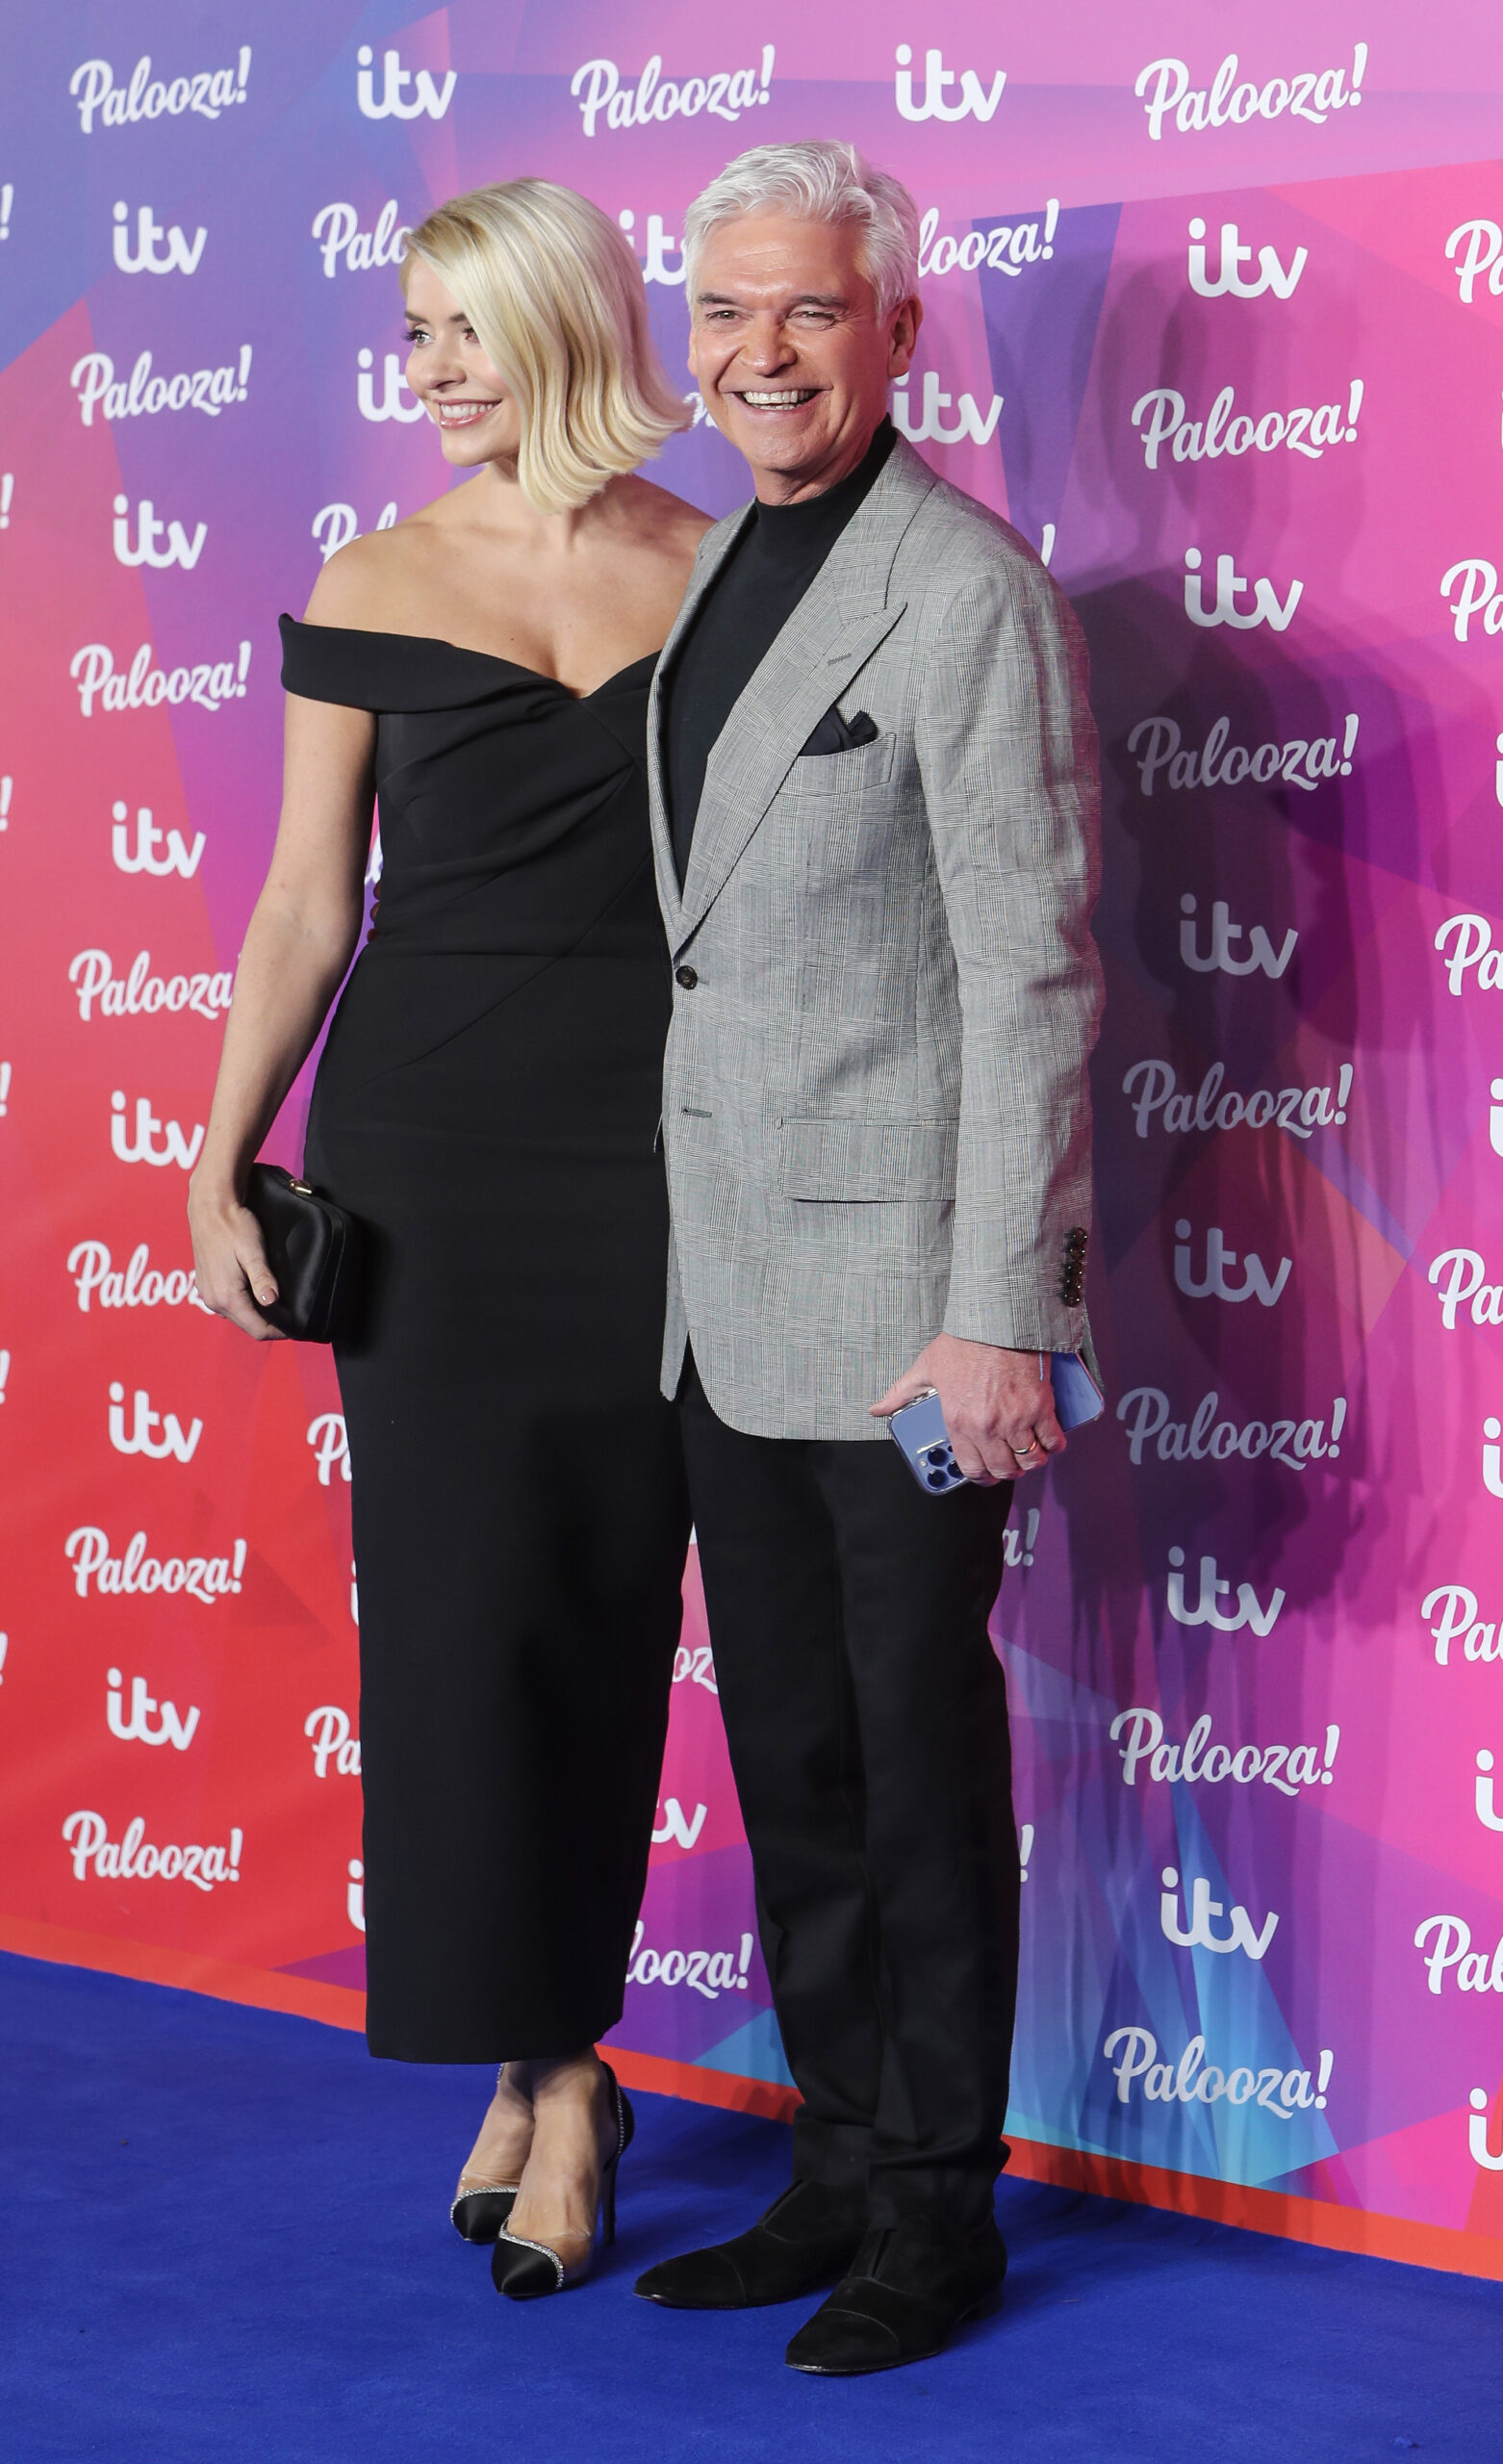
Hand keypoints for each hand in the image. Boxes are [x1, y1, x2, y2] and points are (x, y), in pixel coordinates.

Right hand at [187, 1180, 285, 1341]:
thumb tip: (272, 1302)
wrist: (209, 1207)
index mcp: (226, 1296)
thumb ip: (262, 1278)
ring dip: (257, 1315)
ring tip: (279, 1305)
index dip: (279, 1332)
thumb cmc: (232, 1225)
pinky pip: (229, 1304)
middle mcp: (213, 1300)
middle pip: (247, 1325)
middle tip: (293, 1317)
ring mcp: (207, 1293)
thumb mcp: (252, 1251)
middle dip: (270, 1325)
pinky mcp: (206, 1284)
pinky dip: (245, 1305)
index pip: (257, 1329)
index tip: (297, 1327)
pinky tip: (259, 1293)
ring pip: (238, 1316)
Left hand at [870, 1333, 1064, 1483]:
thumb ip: (901, 1394)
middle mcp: (987, 1426)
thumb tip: (877, 1409)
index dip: (980, 1478)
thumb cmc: (964, 1342)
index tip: (986, 1476)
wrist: (997, 1320)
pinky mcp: (1041, 1407)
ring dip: (1031, 1461)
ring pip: (1030, 1460)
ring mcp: (1016, 1419)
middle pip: (1004, 1469)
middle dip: (1007, 1472)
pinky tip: (1049, 1440)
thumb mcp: (925, 1368)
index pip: (971, 1468)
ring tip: (1030, 1453)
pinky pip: (1053, 1440)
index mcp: (959, 1421)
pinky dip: (1054, 1444)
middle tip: (1009, 1465)